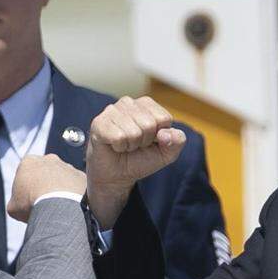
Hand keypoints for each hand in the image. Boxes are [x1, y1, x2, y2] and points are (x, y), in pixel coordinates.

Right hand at [7, 153, 85, 222]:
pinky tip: (71, 206)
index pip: (25, 173)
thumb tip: (19, 207)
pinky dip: (74, 194)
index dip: (26, 188)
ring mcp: (67, 166)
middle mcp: (49, 159)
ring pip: (63, 178)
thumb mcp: (13, 207)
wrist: (59, 205)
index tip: (28, 201)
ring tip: (59, 207)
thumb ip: (15, 202)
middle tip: (45, 203)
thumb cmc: (32, 203)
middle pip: (45, 172)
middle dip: (45, 185)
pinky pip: (77, 186)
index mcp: (28, 161)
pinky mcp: (81, 176)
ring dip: (61, 189)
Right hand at [85, 96, 186, 227]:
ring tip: (125, 145)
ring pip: (134, 132)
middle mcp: (129, 103)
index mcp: (147, 105)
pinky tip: (114, 146)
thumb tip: (165, 133)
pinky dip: (119, 147)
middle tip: (134, 145)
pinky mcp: (99, 122)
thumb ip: (177, 141)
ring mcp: (112, 110)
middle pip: (150, 124)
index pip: (164, 119)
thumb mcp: (167, 153)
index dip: (159, 137)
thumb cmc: (140, 159)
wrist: (117, 176)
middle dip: (145, 142)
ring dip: (131, 145)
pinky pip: (119, 137)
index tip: (149, 142)